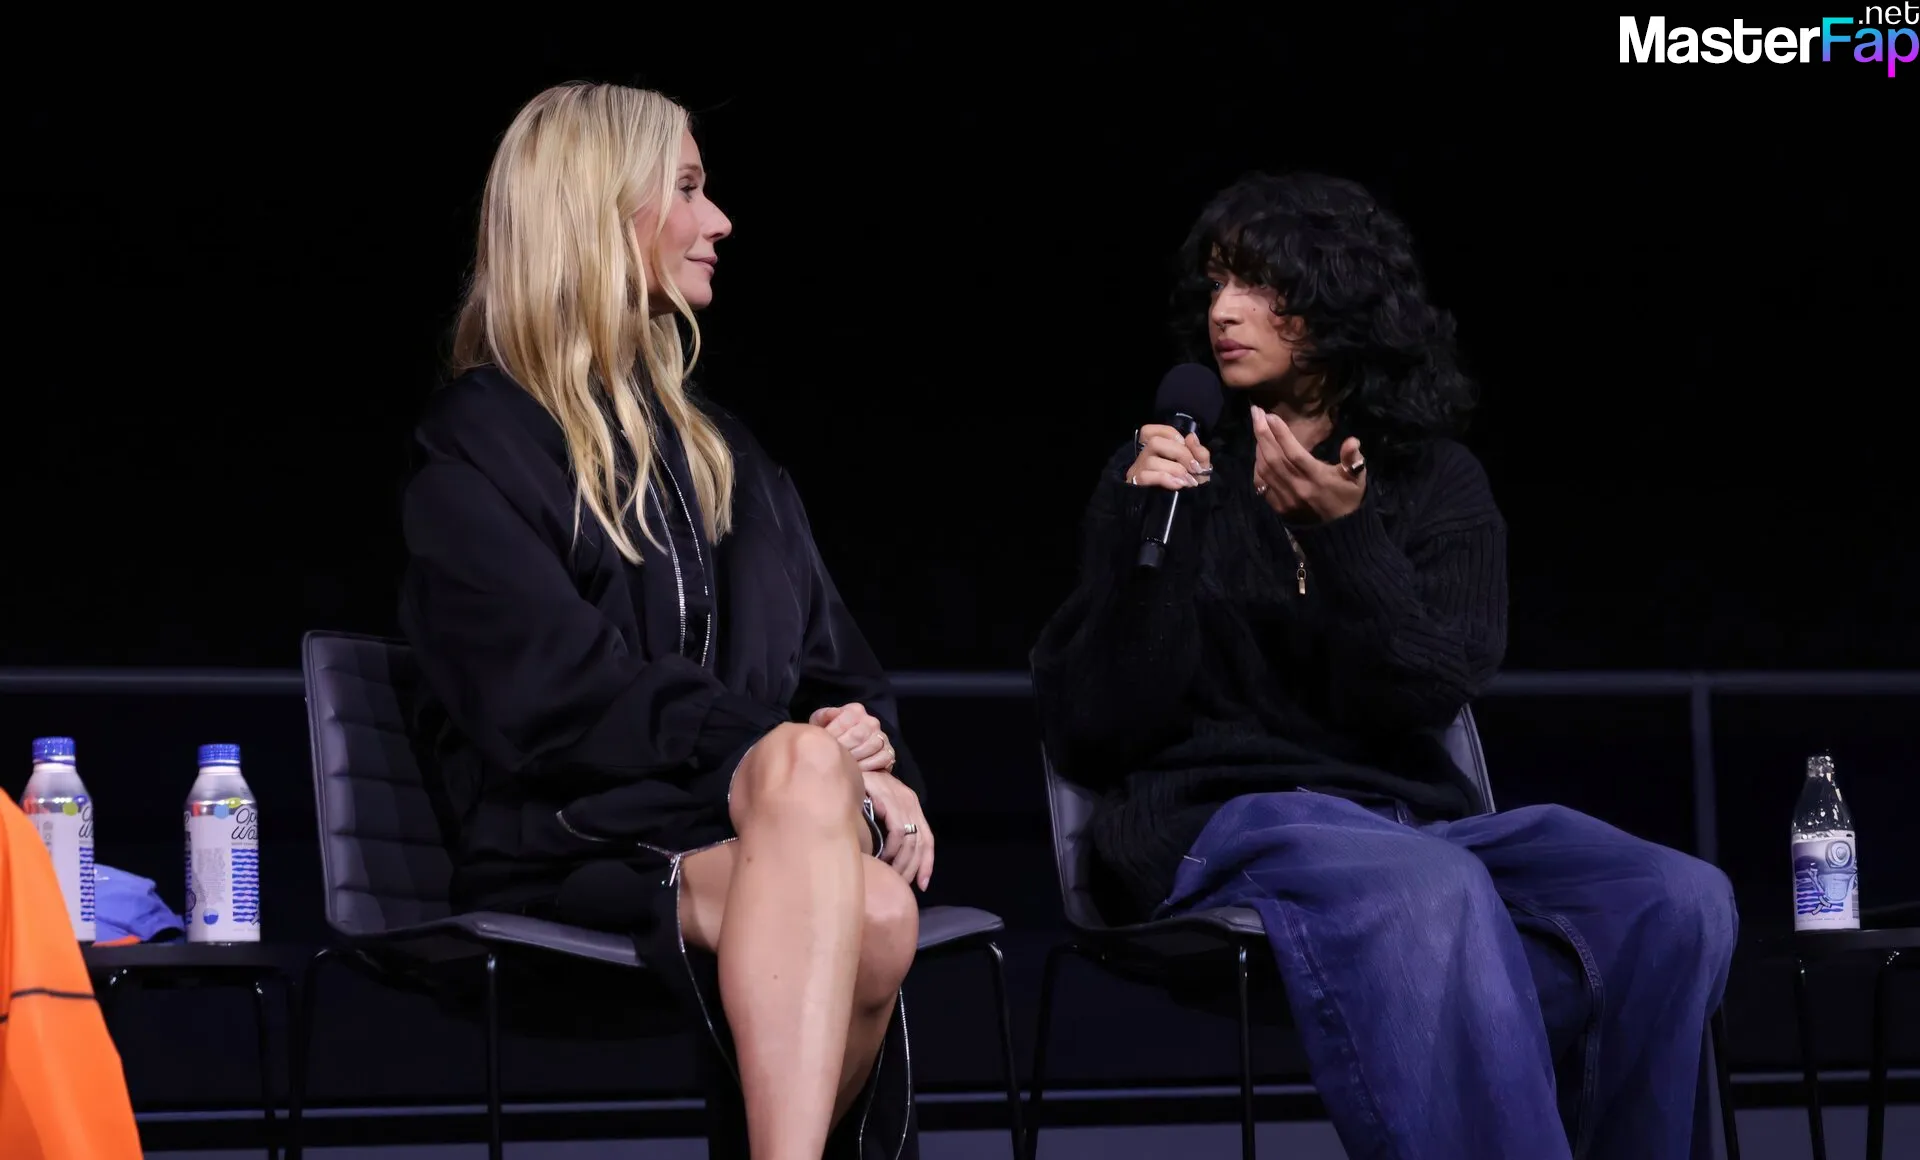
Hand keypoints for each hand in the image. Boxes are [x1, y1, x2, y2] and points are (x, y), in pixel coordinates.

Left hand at [810, 702, 895, 773]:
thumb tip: (828, 719)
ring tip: (846, 764)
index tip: (825, 745)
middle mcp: (871, 721)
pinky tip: (859, 770)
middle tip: (834, 758)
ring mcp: (882, 737)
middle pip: (858, 734)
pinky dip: (870, 765)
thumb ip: (822, 718)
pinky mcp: (889, 752)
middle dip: (844, 749)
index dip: (833, 735)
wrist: (847, 755)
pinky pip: (883, 758)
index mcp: (855, 711)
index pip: (845, 721)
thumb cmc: (832, 737)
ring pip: (872, 745)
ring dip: (857, 758)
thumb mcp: (821, 724)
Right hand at [861, 768, 933, 890]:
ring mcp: (900, 798)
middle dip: (912, 867)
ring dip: (901, 861)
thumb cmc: (858, 792)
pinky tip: (882, 856)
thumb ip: (887, 827)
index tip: (922, 885)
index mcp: (911, 805)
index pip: (927, 839)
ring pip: (911, 840)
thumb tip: (891, 859)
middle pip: (921, 843)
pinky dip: (892, 848)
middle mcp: (910, 801)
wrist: (844, 766)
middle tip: (899, 883)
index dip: (927, 863)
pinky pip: (898, 830)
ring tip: (888, 872)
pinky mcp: (888, 798)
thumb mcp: (878, 809)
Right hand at [1124, 424, 1211, 490]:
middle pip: (1155, 442)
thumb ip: (1199, 453)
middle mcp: (1144, 457)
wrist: (1184, 513)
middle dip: (1179, 453)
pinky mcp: (1135, 485)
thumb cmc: (1190, 487)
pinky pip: (1145, 476)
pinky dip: (1165, 478)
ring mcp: (1137, 471)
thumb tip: (1191, 436)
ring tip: (1188, 481)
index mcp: (1157, 450)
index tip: (1187, 446)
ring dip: (1175, 469)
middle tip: (1193, 468)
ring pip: (1151, 460)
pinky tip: (1177, 486)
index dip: (1171, 434)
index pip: (1152, 430)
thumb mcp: (1200, 469)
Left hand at [1249, 405, 1366, 521]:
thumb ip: (1353, 459)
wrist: (1338, 532)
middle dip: (1262, 433)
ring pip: (1265, 470)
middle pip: (1274, 458)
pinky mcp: (1278, 507)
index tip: (1271, 415)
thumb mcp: (1357, 478)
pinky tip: (1258, 453)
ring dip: (1258, 447)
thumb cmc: (1348, 498)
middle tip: (1256, 413)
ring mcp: (1286, 499)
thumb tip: (1352, 441)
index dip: (1281, 434)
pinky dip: (1257, 466)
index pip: (1294, 453)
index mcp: (1317, 478)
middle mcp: (1298, 488)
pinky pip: (1262, 484)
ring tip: (1258, 428)